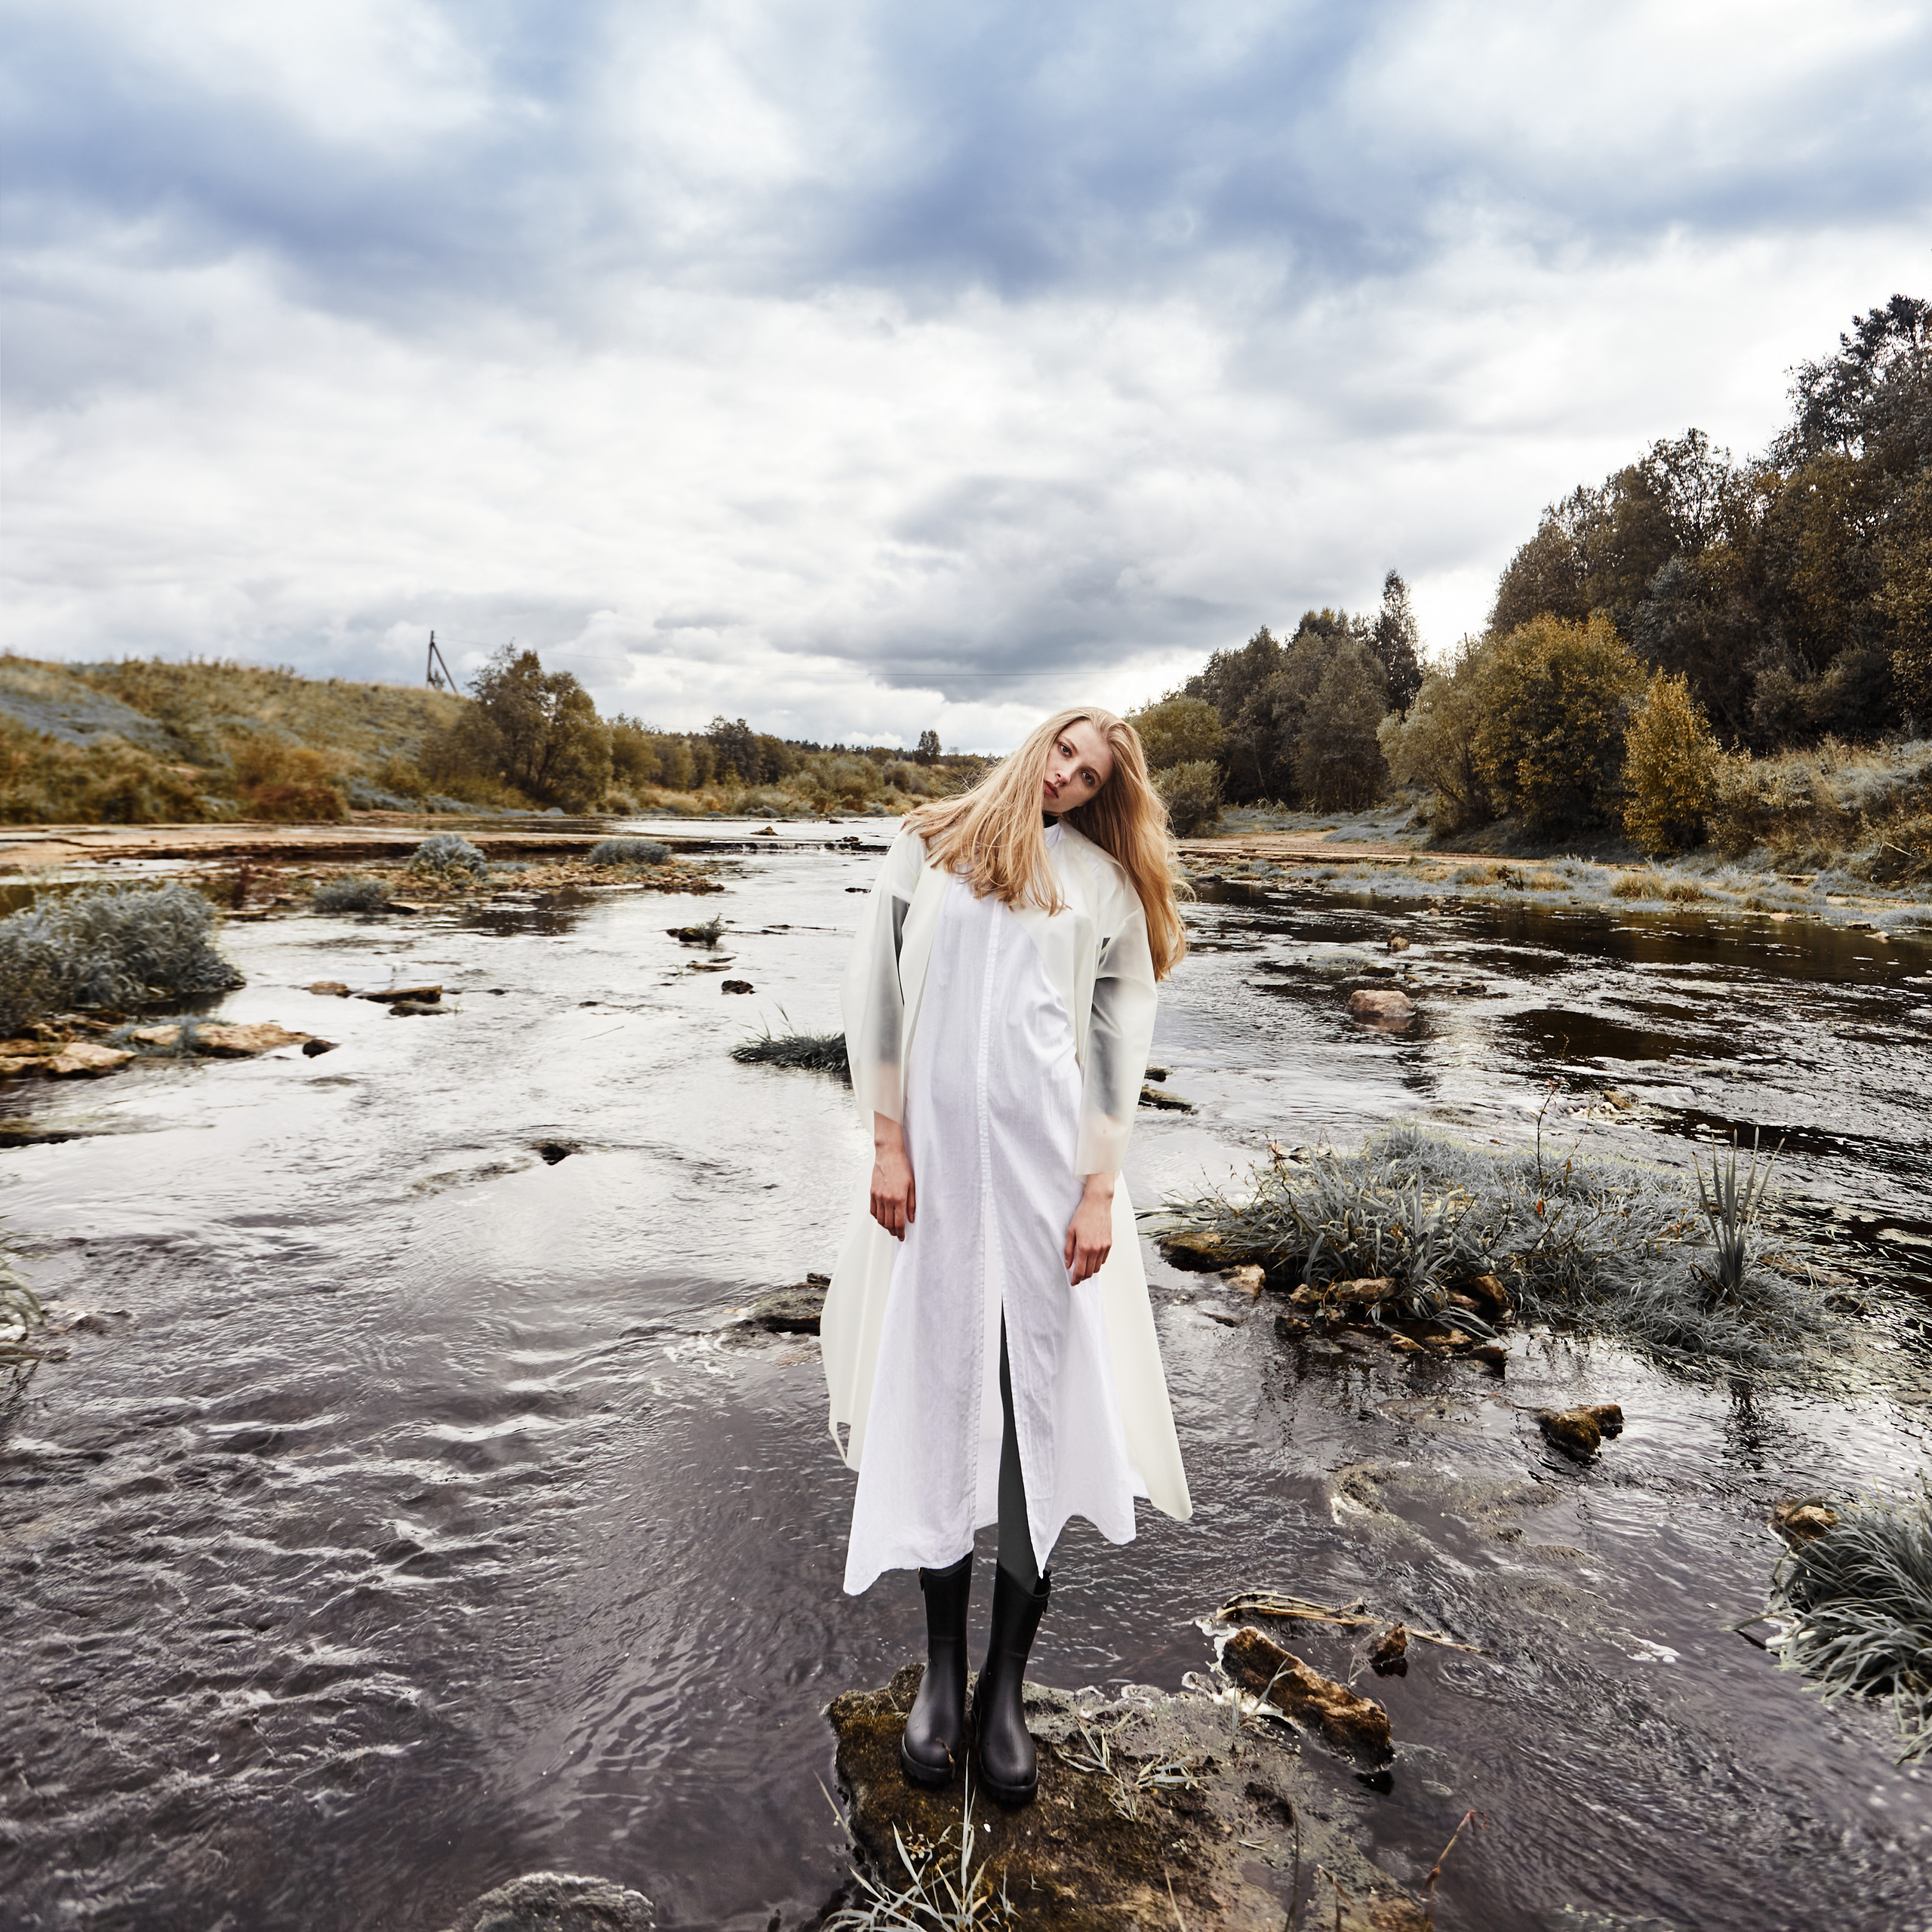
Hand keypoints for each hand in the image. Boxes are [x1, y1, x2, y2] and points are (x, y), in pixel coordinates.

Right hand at [871, 1114, 915, 1239]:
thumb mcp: (912, 1185)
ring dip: (885, 1226)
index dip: (901, 1233)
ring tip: (891, 1227)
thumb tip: (912, 1219)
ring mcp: (878, 1196)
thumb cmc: (902, 1167)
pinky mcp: (872, 1193)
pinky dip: (878, 1217)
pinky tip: (883, 1217)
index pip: (898, 1223)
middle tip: (898, 1234)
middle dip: (893, 1232)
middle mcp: (887, 1199)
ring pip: (880, 1219)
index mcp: (899, 1198)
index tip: (903, 1237)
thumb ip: (912, 1204)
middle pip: (888, 1224)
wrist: (888, 1154)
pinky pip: (873, 1211)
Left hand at [1064, 1176, 1113, 1283]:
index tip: (1073, 1282)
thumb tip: (1068, 1265)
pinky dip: (1097, 1263)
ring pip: (1097, 1268)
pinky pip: (1103, 1260)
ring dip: (1090, 1271)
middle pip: (1090, 1272)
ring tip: (1083, 1267)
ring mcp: (1104, 1247)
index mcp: (1083, 1247)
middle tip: (1076, 1276)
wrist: (1097, 1204)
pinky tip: (1091, 1258)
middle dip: (1082, 1277)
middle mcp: (1095, 1249)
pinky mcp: (1109, 1244)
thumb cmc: (1082, 1216)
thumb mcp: (1070, 1232)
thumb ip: (1068, 1250)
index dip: (1076, 1279)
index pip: (1080, 1271)